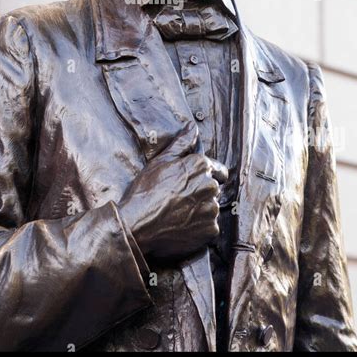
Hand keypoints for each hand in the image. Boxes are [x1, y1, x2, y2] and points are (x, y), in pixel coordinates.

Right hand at [118, 143, 227, 261]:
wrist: (138, 224)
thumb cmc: (146, 190)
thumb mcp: (161, 160)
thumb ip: (182, 142)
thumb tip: (193, 127)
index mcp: (201, 166)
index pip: (218, 169)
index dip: (205, 175)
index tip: (191, 182)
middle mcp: (211, 186)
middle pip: (213, 188)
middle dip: (200, 192)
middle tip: (179, 198)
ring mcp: (211, 209)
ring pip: (211, 207)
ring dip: (200, 210)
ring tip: (178, 213)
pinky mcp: (210, 230)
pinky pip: (209, 226)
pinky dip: (199, 227)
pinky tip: (181, 225)